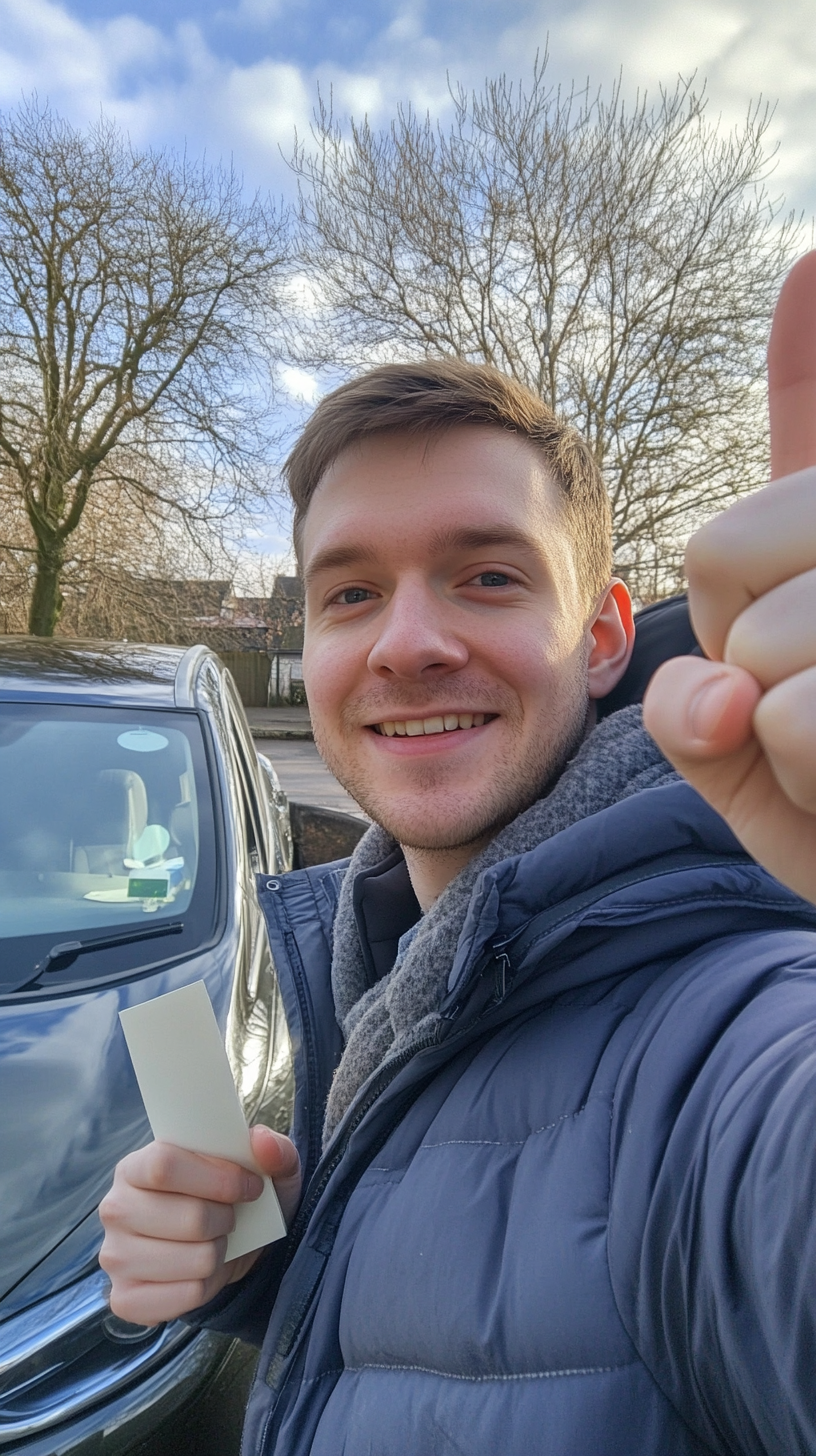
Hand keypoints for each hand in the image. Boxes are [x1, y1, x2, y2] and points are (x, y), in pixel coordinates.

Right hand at [99, 1125, 300, 1324]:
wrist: (225, 1247)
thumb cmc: (234, 1197)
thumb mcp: (262, 1167)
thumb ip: (272, 1148)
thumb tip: (264, 1144)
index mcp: (135, 1166)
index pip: (164, 1166)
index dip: (217, 1178)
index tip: (250, 1185)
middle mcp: (116, 1209)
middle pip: (190, 1218)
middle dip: (226, 1219)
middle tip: (230, 1216)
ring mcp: (116, 1257)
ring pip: (197, 1260)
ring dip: (220, 1252)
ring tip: (215, 1241)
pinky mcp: (126, 1298)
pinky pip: (189, 1295)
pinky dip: (210, 1285)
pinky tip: (202, 1271)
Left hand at [644, 251, 815, 902]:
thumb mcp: (752, 769)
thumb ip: (702, 704)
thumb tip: (709, 690)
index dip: (814, 351)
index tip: (812, 263)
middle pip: (729, 549)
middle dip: (736, 655)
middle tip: (807, 722)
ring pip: (762, 644)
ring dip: (775, 738)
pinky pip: (794, 716)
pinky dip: (806, 781)